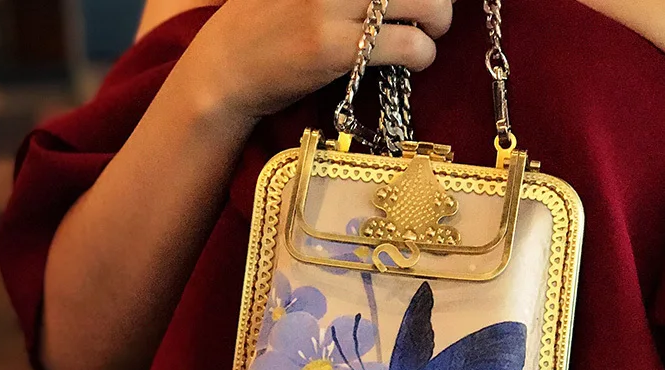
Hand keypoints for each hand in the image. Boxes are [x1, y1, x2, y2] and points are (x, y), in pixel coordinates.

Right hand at [181, 0, 454, 118]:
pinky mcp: (332, 47)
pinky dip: (423, 52)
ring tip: (431, 34)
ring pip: (421, 0)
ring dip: (439, 18)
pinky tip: (417, 58)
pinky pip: (405, 44)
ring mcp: (330, 4)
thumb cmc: (262, 23)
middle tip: (435, 10)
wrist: (225, 68)